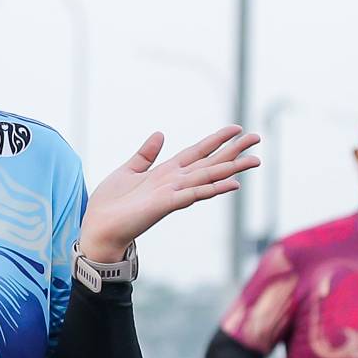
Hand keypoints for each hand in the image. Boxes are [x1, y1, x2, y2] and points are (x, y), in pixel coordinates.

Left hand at [80, 127, 262, 260]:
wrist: (99, 228)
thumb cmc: (111, 204)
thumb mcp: (128, 170)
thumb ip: (146, 154)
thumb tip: (160, 134)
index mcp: (167, 172)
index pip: (197, 152)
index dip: (216, 140)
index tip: (236, 128)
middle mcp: (175, 182)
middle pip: (210, 162)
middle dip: (234, 150)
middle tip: (258, 138)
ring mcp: (173, 193)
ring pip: (209, 177)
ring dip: (232, 168)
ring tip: (255, 160)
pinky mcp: (166, 205)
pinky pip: (194, 194)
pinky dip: (213, 189)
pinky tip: (233, 184)